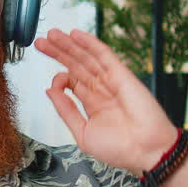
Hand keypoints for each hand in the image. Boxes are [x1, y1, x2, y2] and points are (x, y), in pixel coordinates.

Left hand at [34, 28, 178, 174]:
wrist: (146, 152)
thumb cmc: (120, 149)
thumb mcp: (82, 132)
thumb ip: (66, 111)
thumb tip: (50, 92)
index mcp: (94, 104)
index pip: (73, 82)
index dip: (59, 78)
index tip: (53, 84)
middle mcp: (102, 90)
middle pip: (76, 65)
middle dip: (58, 52)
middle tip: (41, 42)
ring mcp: (111, 81)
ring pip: (87, 57)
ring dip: (69, 44)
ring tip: (52, 34)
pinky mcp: (122, 75)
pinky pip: (104, 54)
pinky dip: (90, 43)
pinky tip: (75, 35)